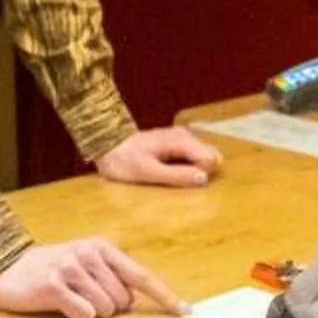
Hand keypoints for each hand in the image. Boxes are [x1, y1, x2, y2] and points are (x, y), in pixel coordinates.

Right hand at [0, 238, 181, 317]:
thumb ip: (110, 276)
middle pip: (124, 300)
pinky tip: (60, 304)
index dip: (164, 296)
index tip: (185, 310)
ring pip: (106, 310)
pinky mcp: (55, 286)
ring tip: (69, 298)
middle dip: (109, 306)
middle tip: (83, 297)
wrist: (4, 266)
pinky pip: (84, 314)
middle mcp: (90, 254)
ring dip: (90, 312)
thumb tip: (136, 301)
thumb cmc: (49, 270)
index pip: (141, 276)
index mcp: (102, 248)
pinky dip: (75, 316)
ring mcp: (72, 268)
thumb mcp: (83, 263)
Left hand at [94, 127, 222, 188]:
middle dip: (200, 173)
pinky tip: (169, 173)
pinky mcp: (176, 144)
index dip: (200, 175)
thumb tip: (204, 178)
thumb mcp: (148, 172)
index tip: (181, 181)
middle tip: (175, 180)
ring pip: (203, 157)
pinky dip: (187, 168)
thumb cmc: (124, 161)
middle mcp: (185, 136)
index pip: (211, 159)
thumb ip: (176, 176)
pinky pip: (193, 158)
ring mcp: (181, 138)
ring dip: (193, 171)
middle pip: (211, 157)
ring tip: (170, 177)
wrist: (106, 146)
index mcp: (180, 140)